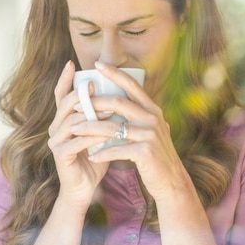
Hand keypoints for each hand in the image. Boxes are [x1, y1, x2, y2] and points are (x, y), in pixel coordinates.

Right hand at [47, 61, 109, 210]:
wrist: (84, 189)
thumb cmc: (94, 161)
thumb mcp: (100, 135)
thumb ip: (103, 118)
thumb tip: (120, 96)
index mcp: (63, 121)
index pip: (61, 95)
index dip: (65, 79)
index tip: (72, 63)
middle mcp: (55, 128)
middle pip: (65, 104)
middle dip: (81, 94)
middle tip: (95, 85)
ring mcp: (55, 142)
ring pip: (71, 121)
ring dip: (91, 115)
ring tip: (109, 111)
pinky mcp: (60, 155)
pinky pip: (75, 141)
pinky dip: (91, 136)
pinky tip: (105, 133)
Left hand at [71, 62, 190, 201]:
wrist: (171, 180)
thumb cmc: (155, 156)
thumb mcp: (151, 131)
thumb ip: (139, 116)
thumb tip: (117, 101)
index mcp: (152, 110)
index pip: (132, 85)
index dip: (114, 73)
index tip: (97, 64)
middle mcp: (152, 118)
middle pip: (118, 102)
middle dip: (93, 103)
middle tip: (74, 105)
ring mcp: (150, 134)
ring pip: (112, 127)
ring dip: (90, 128)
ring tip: (74, 130)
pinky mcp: (145, 152)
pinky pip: (116, 150)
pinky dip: (102, 153)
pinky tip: (91, 156)